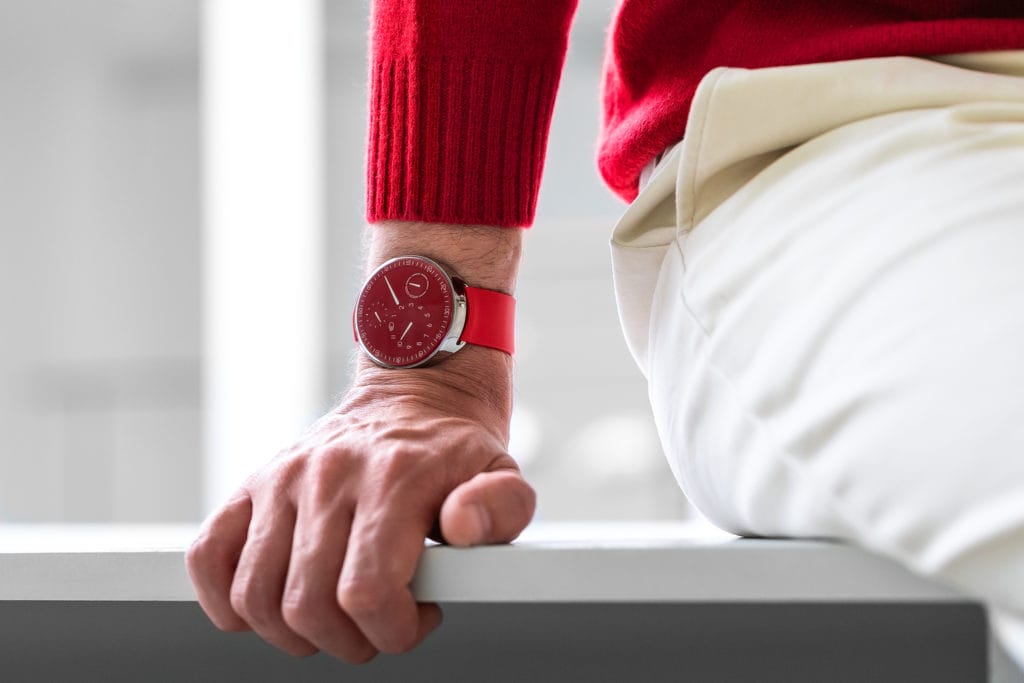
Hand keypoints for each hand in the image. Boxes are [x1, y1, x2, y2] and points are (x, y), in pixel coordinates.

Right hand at [185, 356, 534, 661]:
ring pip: (254, 595)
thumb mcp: (502, 471)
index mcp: (393, 478)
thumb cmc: (455, 449)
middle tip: (378, 625)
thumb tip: (463, 525)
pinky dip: (226, 599)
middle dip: (349, 641)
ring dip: (292, 633)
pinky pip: (209, 556)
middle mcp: (329, 475)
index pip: (366, 591)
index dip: (391, 631)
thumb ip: (501, 505)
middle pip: (307, 605)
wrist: (415, 393)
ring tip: (335, 617)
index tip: (414, 620)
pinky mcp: (253, 485)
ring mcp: (283, 479)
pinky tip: (270, 605)